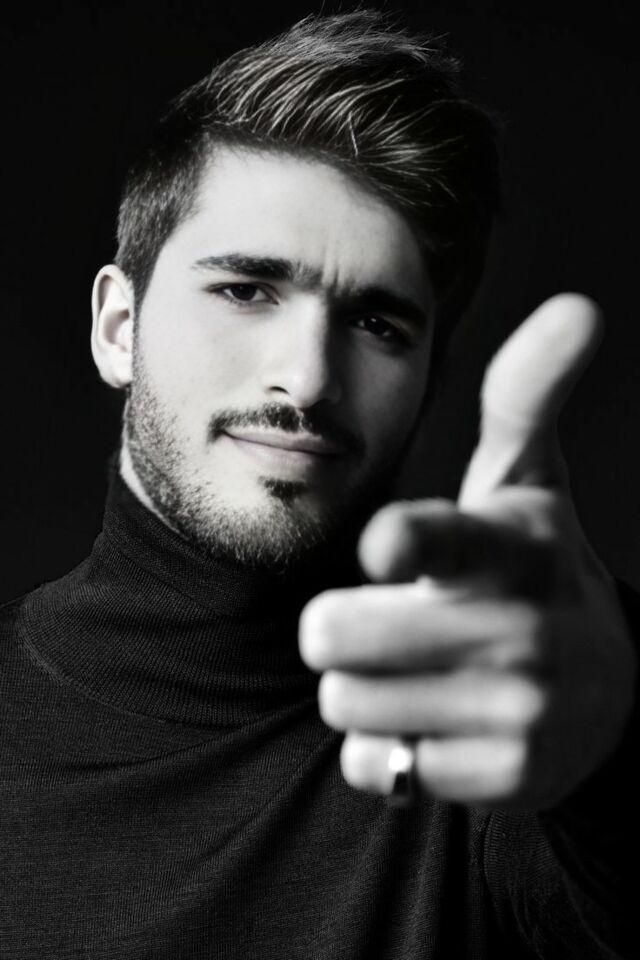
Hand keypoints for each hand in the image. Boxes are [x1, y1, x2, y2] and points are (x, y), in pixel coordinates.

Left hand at [299, 294, 636, 809]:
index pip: (442, 542)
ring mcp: (515, 712)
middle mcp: (519, 631)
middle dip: (335, 628)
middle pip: (336, 637)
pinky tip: (429, 721)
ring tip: (407, 669)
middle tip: (372, 618)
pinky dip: (383, 748)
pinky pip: (375, 767)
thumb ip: (527, 399)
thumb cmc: (535, 569)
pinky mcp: (502, 777)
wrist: (609, 690)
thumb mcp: (529, 484)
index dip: (403, 546)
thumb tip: (578, 305)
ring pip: (346, 704)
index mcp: (511, 549)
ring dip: (357, 688)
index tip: (383, 550)